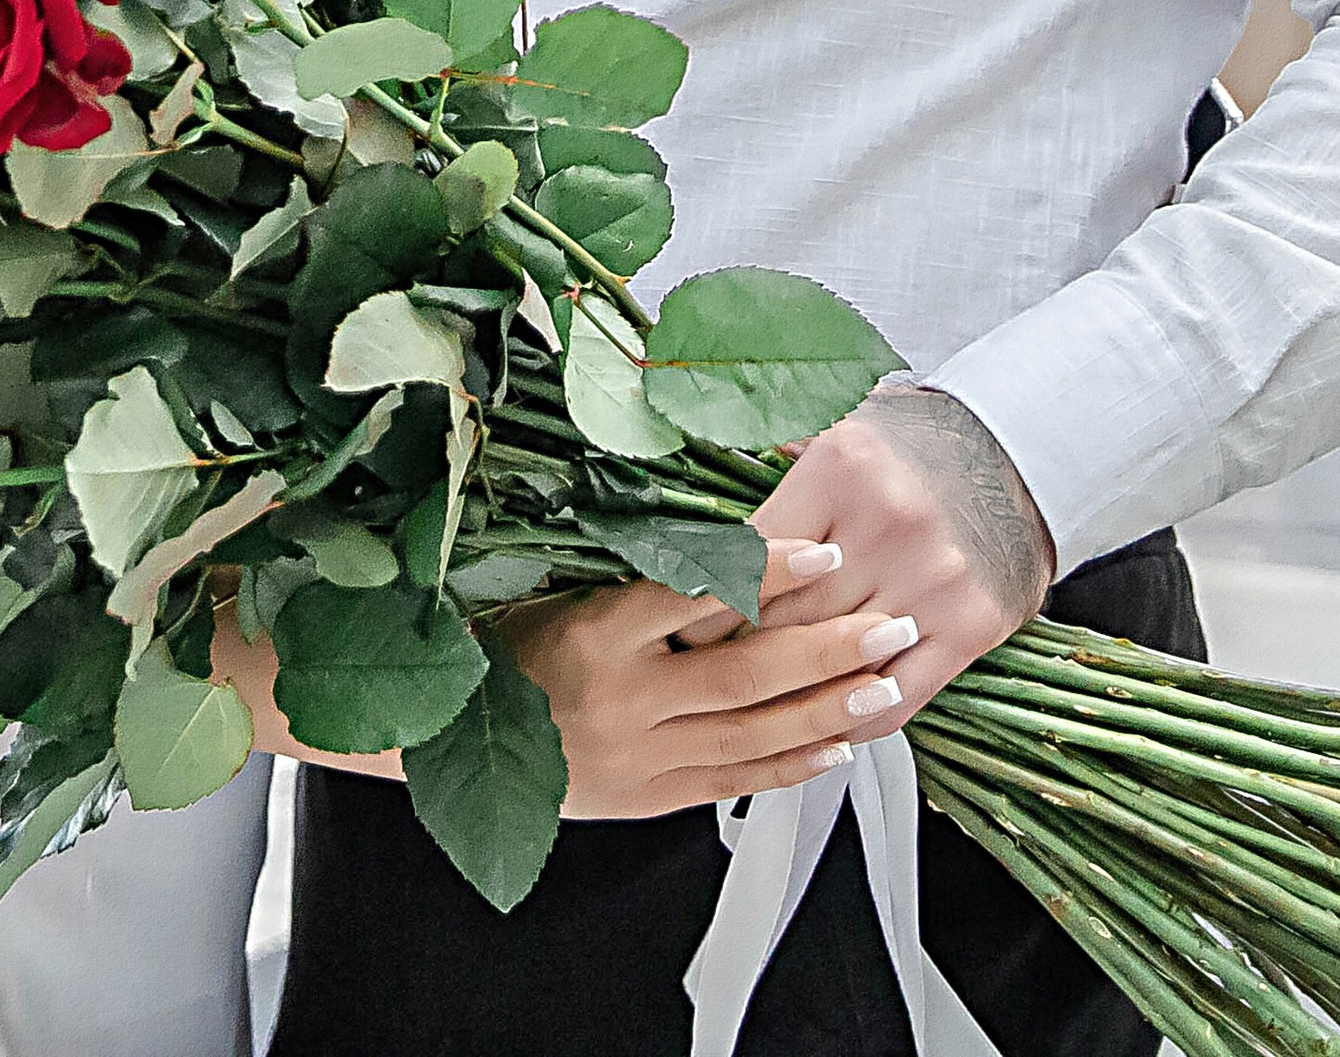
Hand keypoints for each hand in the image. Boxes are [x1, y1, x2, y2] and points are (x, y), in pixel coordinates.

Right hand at [502, 542, 922, 817]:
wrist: (450, 737)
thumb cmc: (507, 645)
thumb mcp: (560, 592)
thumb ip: (640, 575)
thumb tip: (732, 541)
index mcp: (594, 633)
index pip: (694, 594)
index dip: (765, 574)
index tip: (825, 552)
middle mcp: (621, 699)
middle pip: (743, 674)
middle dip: (827, 651)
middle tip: (889, 627)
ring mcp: (637, 756)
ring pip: (749, 734)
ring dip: (825, 711)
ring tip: (884, 686)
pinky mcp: (645, 799)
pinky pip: (731, 782)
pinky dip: (788, 766)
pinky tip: (836, 748)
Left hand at [699, 391, 1054, 724]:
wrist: (1018, 455)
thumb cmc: (919, 444)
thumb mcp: (845, 427)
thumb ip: (780, 463)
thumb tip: (708, 491)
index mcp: (844, 468)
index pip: (754, 555)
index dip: (711, 601)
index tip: (682, 629)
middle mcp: (889, 524)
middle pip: (788, 616)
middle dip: (738, 653)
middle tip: (701, 676)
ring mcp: (932, 581)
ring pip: (835, 663)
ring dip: (791, 693)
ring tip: (751, 708)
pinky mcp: (969, 627)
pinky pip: (894, 698)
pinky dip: (851, 719)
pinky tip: (824, 723)